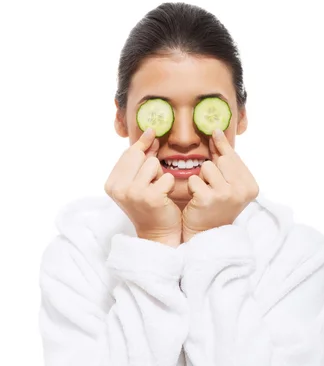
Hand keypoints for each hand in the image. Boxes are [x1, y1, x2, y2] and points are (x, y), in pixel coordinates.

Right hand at [104, 128, 181, 245]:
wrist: (158, 234)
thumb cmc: (150, 205)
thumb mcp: (139, 180)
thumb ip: (142, 157)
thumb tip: (150, 132)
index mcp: (111, 183)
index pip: (128, 154)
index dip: (143, 145)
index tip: (153, 135)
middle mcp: (118, 188)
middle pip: (140, 156)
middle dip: (150, 164)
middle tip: (152, 182)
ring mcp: (133, 193)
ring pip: (153, 164)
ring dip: (160, 175)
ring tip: (157, 191)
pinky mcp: (150, 197)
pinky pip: (166, 177)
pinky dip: (169, 185)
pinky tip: (165, 197)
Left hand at [182, 129, 258, 241]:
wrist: (205, 234)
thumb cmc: (216, 206)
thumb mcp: (227, 183)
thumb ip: (225, 159)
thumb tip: (217, 131)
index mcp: (251, 186)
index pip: (234, 157)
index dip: (222, 147)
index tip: (215, 132)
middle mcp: (242, 190)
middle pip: (221, 160)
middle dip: (211, 168)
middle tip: (211, 186)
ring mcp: (226, 195)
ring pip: (206, 167)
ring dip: (200, 178)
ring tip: (204, 192)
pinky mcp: (208, 199)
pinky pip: (194, 179)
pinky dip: (191, 187)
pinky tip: (197, 199)